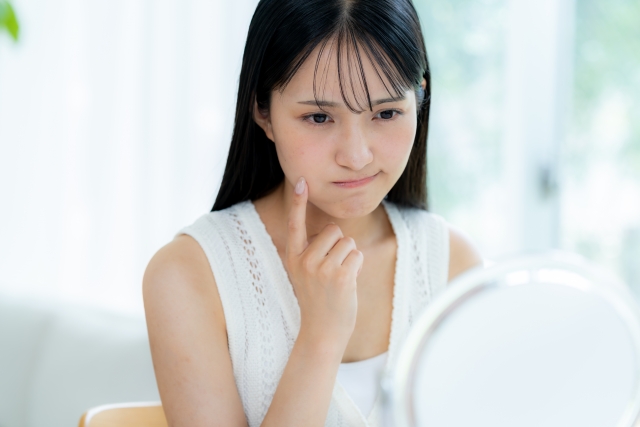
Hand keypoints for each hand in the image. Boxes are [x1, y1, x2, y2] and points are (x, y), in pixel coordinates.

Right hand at [285, 177, 362, 348]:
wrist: (322, 333)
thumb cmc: (319, 300)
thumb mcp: (306, 274)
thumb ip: (314, 252)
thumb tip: (334, 232)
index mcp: (293, 257)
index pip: (295, 223)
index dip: (298, 201)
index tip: (301, 180)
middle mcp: (304, 260)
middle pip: (333, 231)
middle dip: (339, 246)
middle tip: (331, 272)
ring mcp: (321, 268)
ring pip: (347, 242)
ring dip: (349, 258)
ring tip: (338, 279)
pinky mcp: (340, 276)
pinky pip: (357, 255)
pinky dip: (357, 267)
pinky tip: (347, 283)